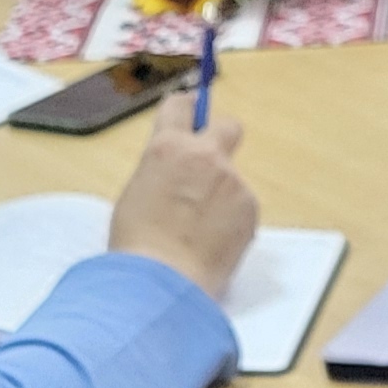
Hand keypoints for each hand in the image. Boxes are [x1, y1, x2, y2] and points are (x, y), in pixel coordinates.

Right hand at [108, 112, 259, 299]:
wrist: (163, 281)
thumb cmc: (138, 243)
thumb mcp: (136, 192)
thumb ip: (162, 170)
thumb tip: (175, 171)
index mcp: (168, 147)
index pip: (181, 106)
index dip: (187, 107)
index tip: (192, 108)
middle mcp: (205, 156)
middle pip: (227, 126)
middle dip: (221, 137)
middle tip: (210, 161)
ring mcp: (233, 181)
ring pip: (231, 179)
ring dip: (221, 196)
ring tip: (198, 231)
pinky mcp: (250, 208)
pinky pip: (241, 207)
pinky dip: (231, 221)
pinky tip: (212, 244)